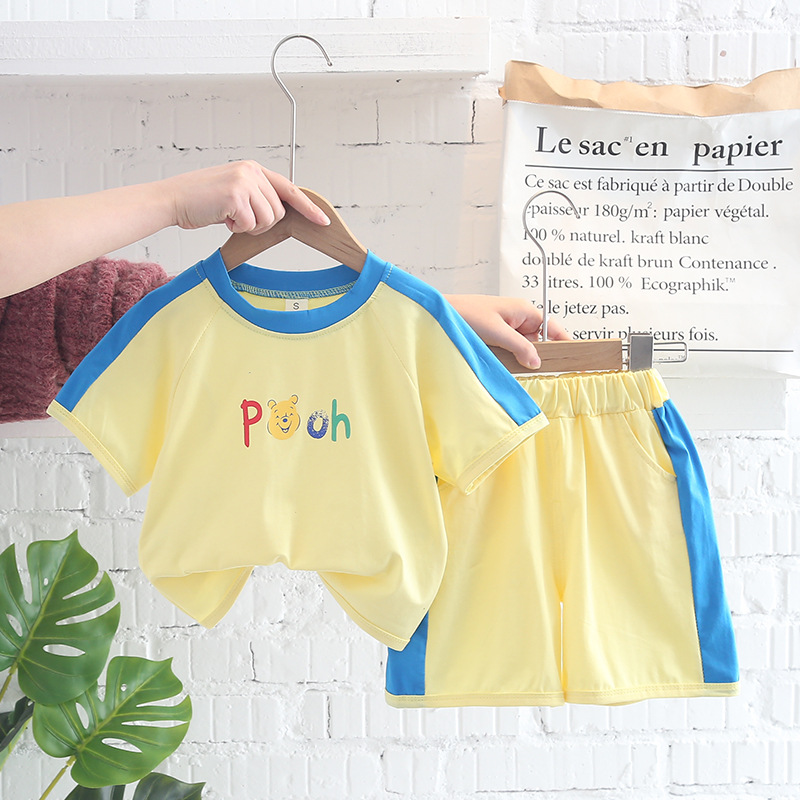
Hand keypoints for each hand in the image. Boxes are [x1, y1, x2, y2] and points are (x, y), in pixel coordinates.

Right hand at [164, 161, 329, 233]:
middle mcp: (251, 172)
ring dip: (250, 227)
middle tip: (238, 219)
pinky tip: (222, 218)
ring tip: (229, 217)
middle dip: (262, 223)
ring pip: (268, 220)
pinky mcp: (236, 196)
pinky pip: (251, 225)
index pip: (290, 189)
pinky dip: (237, 229)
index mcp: (253, 169)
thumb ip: (257, 197)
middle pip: (279, 212)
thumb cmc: (201, 200)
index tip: (323, 221)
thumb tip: (279, 215)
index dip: (308, 207)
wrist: (172, 199)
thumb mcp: (234, 193)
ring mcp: (244, 182)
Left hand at [446, 294, 569, 369]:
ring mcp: (506, 328)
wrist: (438, 314)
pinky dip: (507, 358)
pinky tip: (501, 364)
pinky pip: (508, 350)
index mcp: (524, 311)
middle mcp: (517, 318)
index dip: (564, 342)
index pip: (553, 328)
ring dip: (518, 358)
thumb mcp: (496, 332)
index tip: (574, 357)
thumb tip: (536, 362)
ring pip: (522, 348)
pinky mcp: (494, 338)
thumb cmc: (465, 314)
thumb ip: (519, 347)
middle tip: (537, 370)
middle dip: (536, 355)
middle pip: (538, 341)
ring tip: (513, 364)